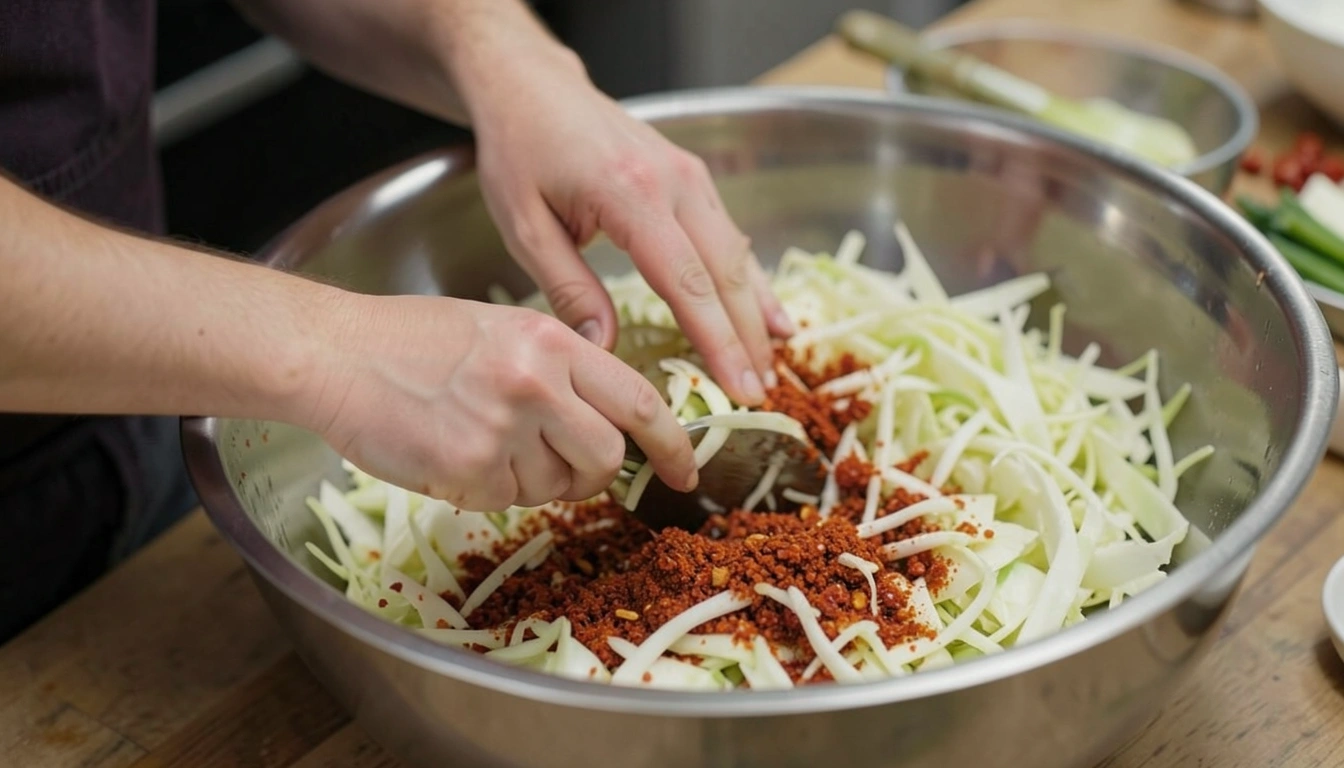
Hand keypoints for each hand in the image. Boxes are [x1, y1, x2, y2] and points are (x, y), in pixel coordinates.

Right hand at [305, 294, 697, 510]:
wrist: (337, 355)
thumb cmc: (413, 340)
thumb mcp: (503, 329)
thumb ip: (561, 369)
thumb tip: (607, 422)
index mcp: (551, 340)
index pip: (638, 399)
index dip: (672, 442)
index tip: (685, 469)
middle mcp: (536, 382)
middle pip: (606, 455)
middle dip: (595, 472)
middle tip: (564, 465)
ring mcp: (502, 428)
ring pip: (557, 484)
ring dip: (533, 479)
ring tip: (484, 439)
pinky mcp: (468, 469)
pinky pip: (508, 500)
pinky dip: (490, 488)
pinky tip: (456, 452)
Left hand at [466, 48, 793, 405]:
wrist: (532, 87)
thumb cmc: (520, 151)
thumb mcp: (524, 226)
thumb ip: (568, 288)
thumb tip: (606, 348)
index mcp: (631, 194)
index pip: (688, 281)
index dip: (718, 340)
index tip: (739, 385)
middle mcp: (674, 181)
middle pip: (726, 271)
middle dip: (747, 337)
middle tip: (761, 392)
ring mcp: (690, 175)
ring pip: (737, 253)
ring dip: (757, 311)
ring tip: (774, 363)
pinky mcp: (693, 177)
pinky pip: (730, 234)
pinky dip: (750, 278)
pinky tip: (766, 313)